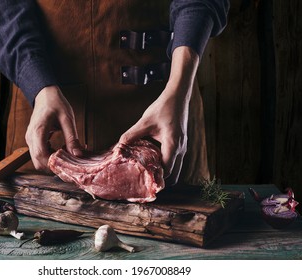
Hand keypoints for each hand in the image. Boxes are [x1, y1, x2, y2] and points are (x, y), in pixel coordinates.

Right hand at [25, 85, 82, 171]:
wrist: (45, 95)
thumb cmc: (56, 103)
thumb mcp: (67, 119)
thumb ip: (72, 138)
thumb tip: (78, 154)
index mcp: (38, 131)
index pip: (40, 155)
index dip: (53, 163)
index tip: (67, 163)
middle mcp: (30, 137)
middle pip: (38, 162)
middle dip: (54, 165)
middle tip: (69, 160)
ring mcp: (30, 139)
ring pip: (37, 160)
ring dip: (52, 161)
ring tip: (66, 152)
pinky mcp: (32, 140)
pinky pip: (38, 155)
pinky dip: (49, 156)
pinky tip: (59, 149)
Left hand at [119, 47, 198, 184]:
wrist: (178, 96)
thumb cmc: (164, 108)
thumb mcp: (145, 122)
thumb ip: (131, 134)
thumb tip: (119, 145)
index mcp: (173, 145)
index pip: (167, 170)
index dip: (156, 179)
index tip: (144, 183)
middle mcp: (180, 149)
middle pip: (173, 174)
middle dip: (160, 180)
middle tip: (145, 183)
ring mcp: (182, 147)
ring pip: (175, 168)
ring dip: (163, 172)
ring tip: (147, 175)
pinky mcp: (181, 144)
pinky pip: (175, 160)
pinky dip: (166, 164)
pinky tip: (152, 161)